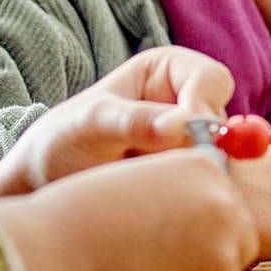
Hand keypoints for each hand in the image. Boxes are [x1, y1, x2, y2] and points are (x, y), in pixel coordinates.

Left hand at [0, 46, 234, 202]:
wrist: (45, 185)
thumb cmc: (61, 142)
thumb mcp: (91, 125)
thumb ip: (133, 121)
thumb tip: (181, 125)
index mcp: (166, 69)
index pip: (212, 78)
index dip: (207, 107)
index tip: (194, 140)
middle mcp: (185, 101)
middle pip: (225, 120)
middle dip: (207, 146)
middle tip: (179, 171)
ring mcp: (190, 141)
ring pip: (222, 156)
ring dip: (197, 173)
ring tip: (152, 185)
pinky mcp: (189, 174)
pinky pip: (212, 183)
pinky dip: (197, 192)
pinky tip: (163, 201)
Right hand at [0, 151, 258, 270]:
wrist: (50, 259)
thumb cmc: (86, 210)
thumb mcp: (143, 175)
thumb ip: (186, 184)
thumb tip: (226, 206)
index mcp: (204, 166)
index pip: (223, 187)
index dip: (196, 203)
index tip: (163, 213)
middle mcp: (222, 206)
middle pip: (238, 225)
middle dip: (209, 236)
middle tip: (158, 243)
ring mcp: (219, 256)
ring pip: (226, 263)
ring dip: (199, 266)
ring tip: (144, 261)